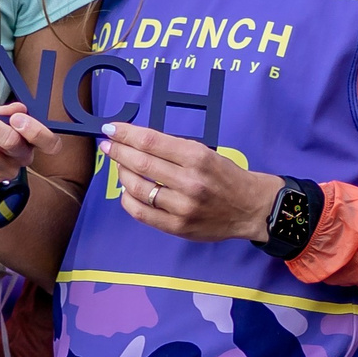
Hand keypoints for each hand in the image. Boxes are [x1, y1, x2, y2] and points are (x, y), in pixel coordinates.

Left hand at [98, 122, 281, 245]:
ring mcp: (182, 206)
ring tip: (120, 166)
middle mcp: (189, 181)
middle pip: (141, 163)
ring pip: (137, 188)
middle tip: (108, 145)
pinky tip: (127, 190)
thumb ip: (173, 149)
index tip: (111, 129)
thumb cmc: (226, 177)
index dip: (126, 134)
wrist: (249, 207)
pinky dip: (128, 199)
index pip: (151, 141)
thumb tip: (137, 142)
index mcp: (197, 157)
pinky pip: (141, 213)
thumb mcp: (205, 153)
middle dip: (118, 151)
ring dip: (122, 174)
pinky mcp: (178, 227)